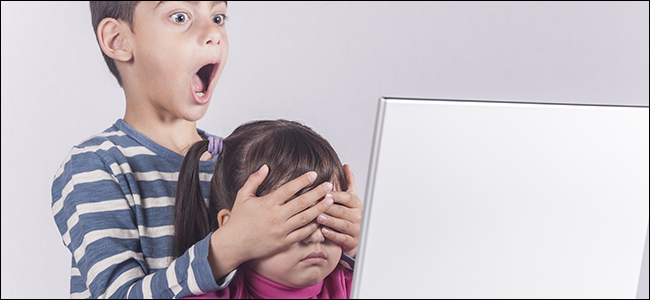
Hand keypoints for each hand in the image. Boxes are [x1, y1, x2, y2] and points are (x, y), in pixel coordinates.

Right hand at [209, 164, 333, 278]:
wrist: (233, 244)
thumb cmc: (238, 219)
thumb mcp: (242, 196)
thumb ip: (254, 180)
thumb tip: (265, 166)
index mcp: (267, 203)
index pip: (289, 189)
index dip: (303, 180)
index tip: (314, 174)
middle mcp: (276, 216)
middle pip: (302, 202)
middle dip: (318, 193)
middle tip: (329, 185)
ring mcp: (281, 231)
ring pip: (305, 218)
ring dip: (319, 209)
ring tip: (330, 200)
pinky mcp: (283, 243)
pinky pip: (302, 234)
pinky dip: (312, 227)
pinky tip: (320, 219)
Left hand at [317, 164, 361, 257]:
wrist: (355, 237)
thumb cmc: (348, 216)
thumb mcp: (350, 198)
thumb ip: (349, 182)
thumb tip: (346, 166)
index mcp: (356, 204)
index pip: (347, 198)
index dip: (337, 195)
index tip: (325, 193)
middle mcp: (357, 216)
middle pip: (343, 211)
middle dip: (329, 208)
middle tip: (315, 205)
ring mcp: (356, 229)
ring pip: (343, 224)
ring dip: (330, 221)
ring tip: (319, 217)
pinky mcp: (352, 241)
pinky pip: (343, 238)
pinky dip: (333, 235)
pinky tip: (324, 232)